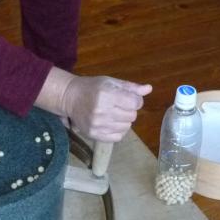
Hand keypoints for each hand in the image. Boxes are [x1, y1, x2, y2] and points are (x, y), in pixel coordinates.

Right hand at [36, 68, 151, 141]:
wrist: (70, 98)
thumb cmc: (92, 87)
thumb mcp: (110, 82)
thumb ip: (130, 87)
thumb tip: (149, 89)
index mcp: (107, 95)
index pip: (135, 103)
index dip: (136, 100)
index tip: (128, 98)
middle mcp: (102, 111)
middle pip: (132, 116)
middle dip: (130, 110)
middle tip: (119, 105)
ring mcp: (98, 125)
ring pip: (127, 127)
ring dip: (124, 120)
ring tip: (113, 113)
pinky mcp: (94, 135)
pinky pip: (118, 137)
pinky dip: (118, 130)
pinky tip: (110, 123)